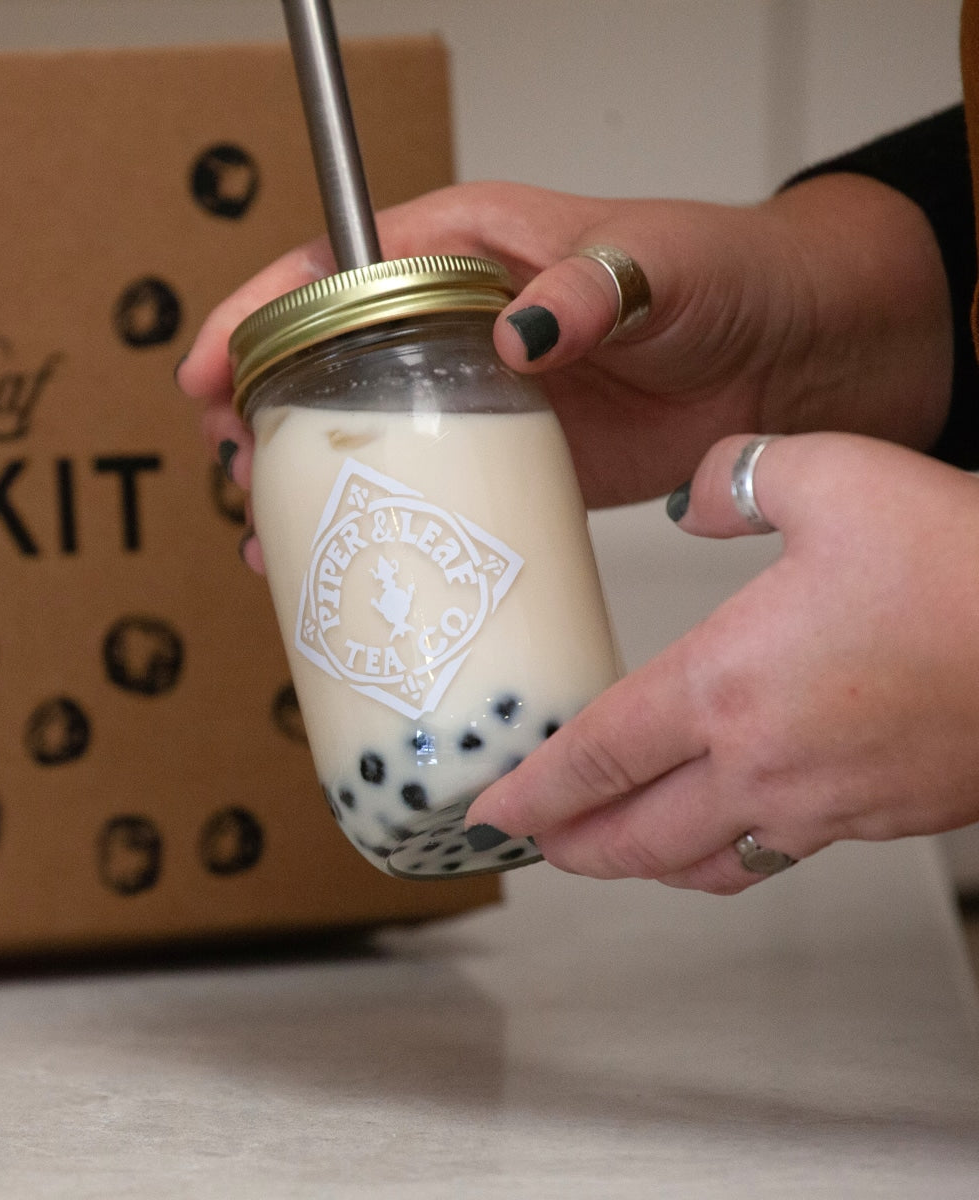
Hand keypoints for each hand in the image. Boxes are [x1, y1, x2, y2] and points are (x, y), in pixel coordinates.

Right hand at [177, 174, 950, 533]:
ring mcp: (477, 395)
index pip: (334, 268)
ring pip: (361, 430)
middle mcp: (457, 321)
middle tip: (232, 471)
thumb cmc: (729, 277)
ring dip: (304, 478)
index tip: (207, 369)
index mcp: (470, 248)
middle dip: (260, 412)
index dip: (258, 314)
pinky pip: (425, 485)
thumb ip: (589, 285)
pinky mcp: (508, 457)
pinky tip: (348, 559)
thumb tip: (518, 331)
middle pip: (323, 358)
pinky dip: (380, 519)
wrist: (791, 358)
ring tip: (265, 533)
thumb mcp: (660, 263)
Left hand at [464, 432, 978, 892]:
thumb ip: (738, 480)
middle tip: (536, 845)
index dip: (531, 791)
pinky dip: (725, 855)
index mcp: (724, 685)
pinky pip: (775, 856)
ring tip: (613, 850)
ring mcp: (821, 806)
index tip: (487, 812)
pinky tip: (726, 827)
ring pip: (703, 863)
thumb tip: (699, 501)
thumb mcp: (830, 476)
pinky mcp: (877, 820)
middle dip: (574, 846)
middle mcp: (760, 763)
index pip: (594, 757)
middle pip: (635, 836)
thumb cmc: (962, 563)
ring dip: (644, 863)